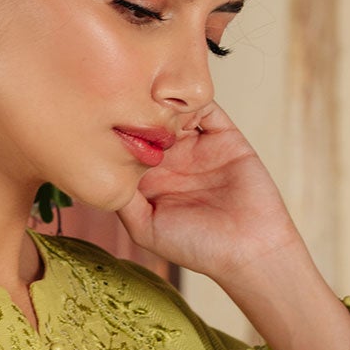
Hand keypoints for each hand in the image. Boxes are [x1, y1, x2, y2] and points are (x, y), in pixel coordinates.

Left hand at [117, 101, 302, 286]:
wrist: (249, 248)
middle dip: (135, 110)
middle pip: (147, 122)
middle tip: (126, 103)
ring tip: (153, 104)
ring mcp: (197, 146)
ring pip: (174, 110)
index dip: (115, 133)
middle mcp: (172, 161)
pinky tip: (180, 108)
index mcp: (151, 181)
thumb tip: (99, 169)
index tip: (103, 123)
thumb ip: (123, 199)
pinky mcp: (224, 136)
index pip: (125, 146)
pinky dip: (192, 101)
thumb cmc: (197, 247)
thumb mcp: (145, 228)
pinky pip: (206, 108)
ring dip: (163, 102)